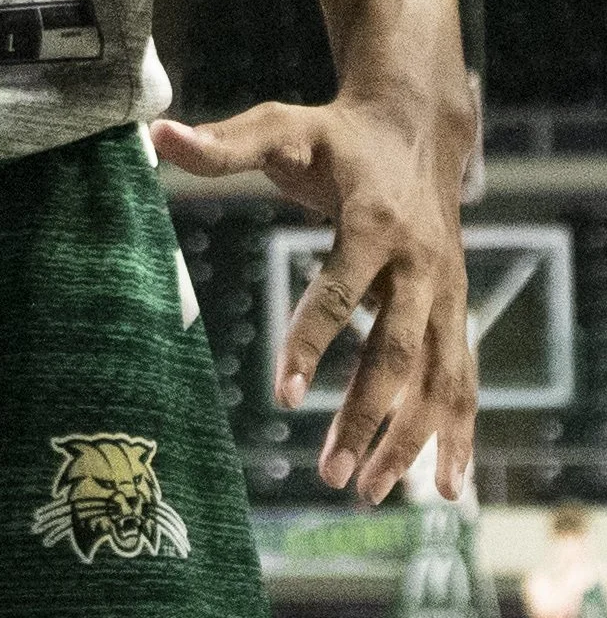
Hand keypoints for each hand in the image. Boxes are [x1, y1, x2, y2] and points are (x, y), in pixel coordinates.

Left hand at [152, 90, 475, 503]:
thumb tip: (155, 133)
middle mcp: (420, 263)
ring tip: (371, 492)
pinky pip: (463, 378)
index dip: (312, 340)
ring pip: (439, 377)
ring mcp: (446, 291)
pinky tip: (445, 485)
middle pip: (397, 350)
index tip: (281, 394)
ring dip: (411, 438)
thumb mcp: (281, 126)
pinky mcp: (457, 309)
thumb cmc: (335, 133)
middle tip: (329, 472)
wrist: (415, 125)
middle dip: (367, 414)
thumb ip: (224, 143)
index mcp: (374, 221)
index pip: (343, 290)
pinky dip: (458, 432)